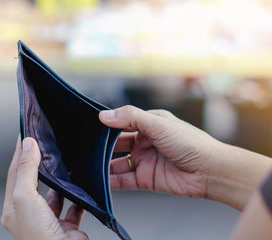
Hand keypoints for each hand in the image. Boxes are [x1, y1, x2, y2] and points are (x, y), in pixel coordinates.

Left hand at [1, 137, 88, 239]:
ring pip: (54, 194)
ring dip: (60, 180)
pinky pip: (74, 206)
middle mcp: (29, 214)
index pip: (15, 173)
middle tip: (47, 145)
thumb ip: (27, 170)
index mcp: (13, 208)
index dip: (21, 153)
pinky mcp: (67, 226)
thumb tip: (28, 145)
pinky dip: (78, 196)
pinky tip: (81, 185)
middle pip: (34, 182)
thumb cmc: (38, 237)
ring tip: (66, 164)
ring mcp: (48, 220)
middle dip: (41, 163)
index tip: (26, 134)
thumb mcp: (25, 198)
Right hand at [99, 105, 271, 209]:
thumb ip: (130, 117)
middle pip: (116, 143)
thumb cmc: (192, 143)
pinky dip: (112, 181)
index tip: (89, 127)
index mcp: (149, 124)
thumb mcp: (158, 124)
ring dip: (103, 165)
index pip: (122, 122)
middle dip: (101, 146)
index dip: (107, 125)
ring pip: (117, 163)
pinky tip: (100, 181)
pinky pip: (124, 180)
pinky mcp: (146, 179)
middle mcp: (145, 142)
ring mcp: (144, 160)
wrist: (211, 172)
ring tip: (88, 167)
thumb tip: (104, 115)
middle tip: (84, 149)